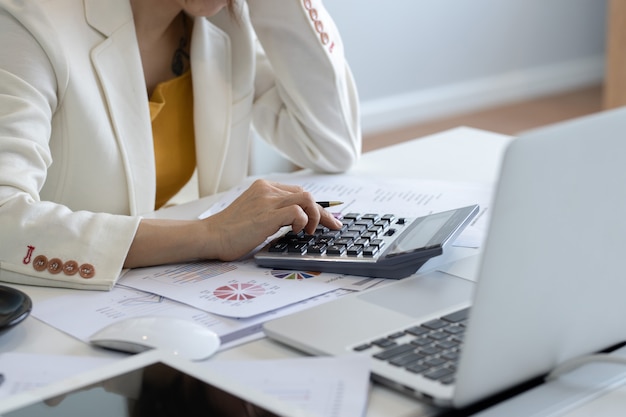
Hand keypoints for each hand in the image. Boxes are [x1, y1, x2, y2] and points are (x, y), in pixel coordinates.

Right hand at [204, 179, 341, 260]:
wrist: (211, 236)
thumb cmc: (230, 231)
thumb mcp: (254, 213)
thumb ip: (273, 211)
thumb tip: (297, 221)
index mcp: (263, 187)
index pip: (298, 192)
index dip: (315, 206)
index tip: (327, 218)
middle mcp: (267, 190)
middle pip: (307, 194)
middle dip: (322, 212)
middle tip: (331, 226)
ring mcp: (267, 201)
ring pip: (307, 199)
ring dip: (315, 216)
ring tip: (308, 231)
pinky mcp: (267, 215)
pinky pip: (297, 212)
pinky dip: (303, 222)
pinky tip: (296, 232)